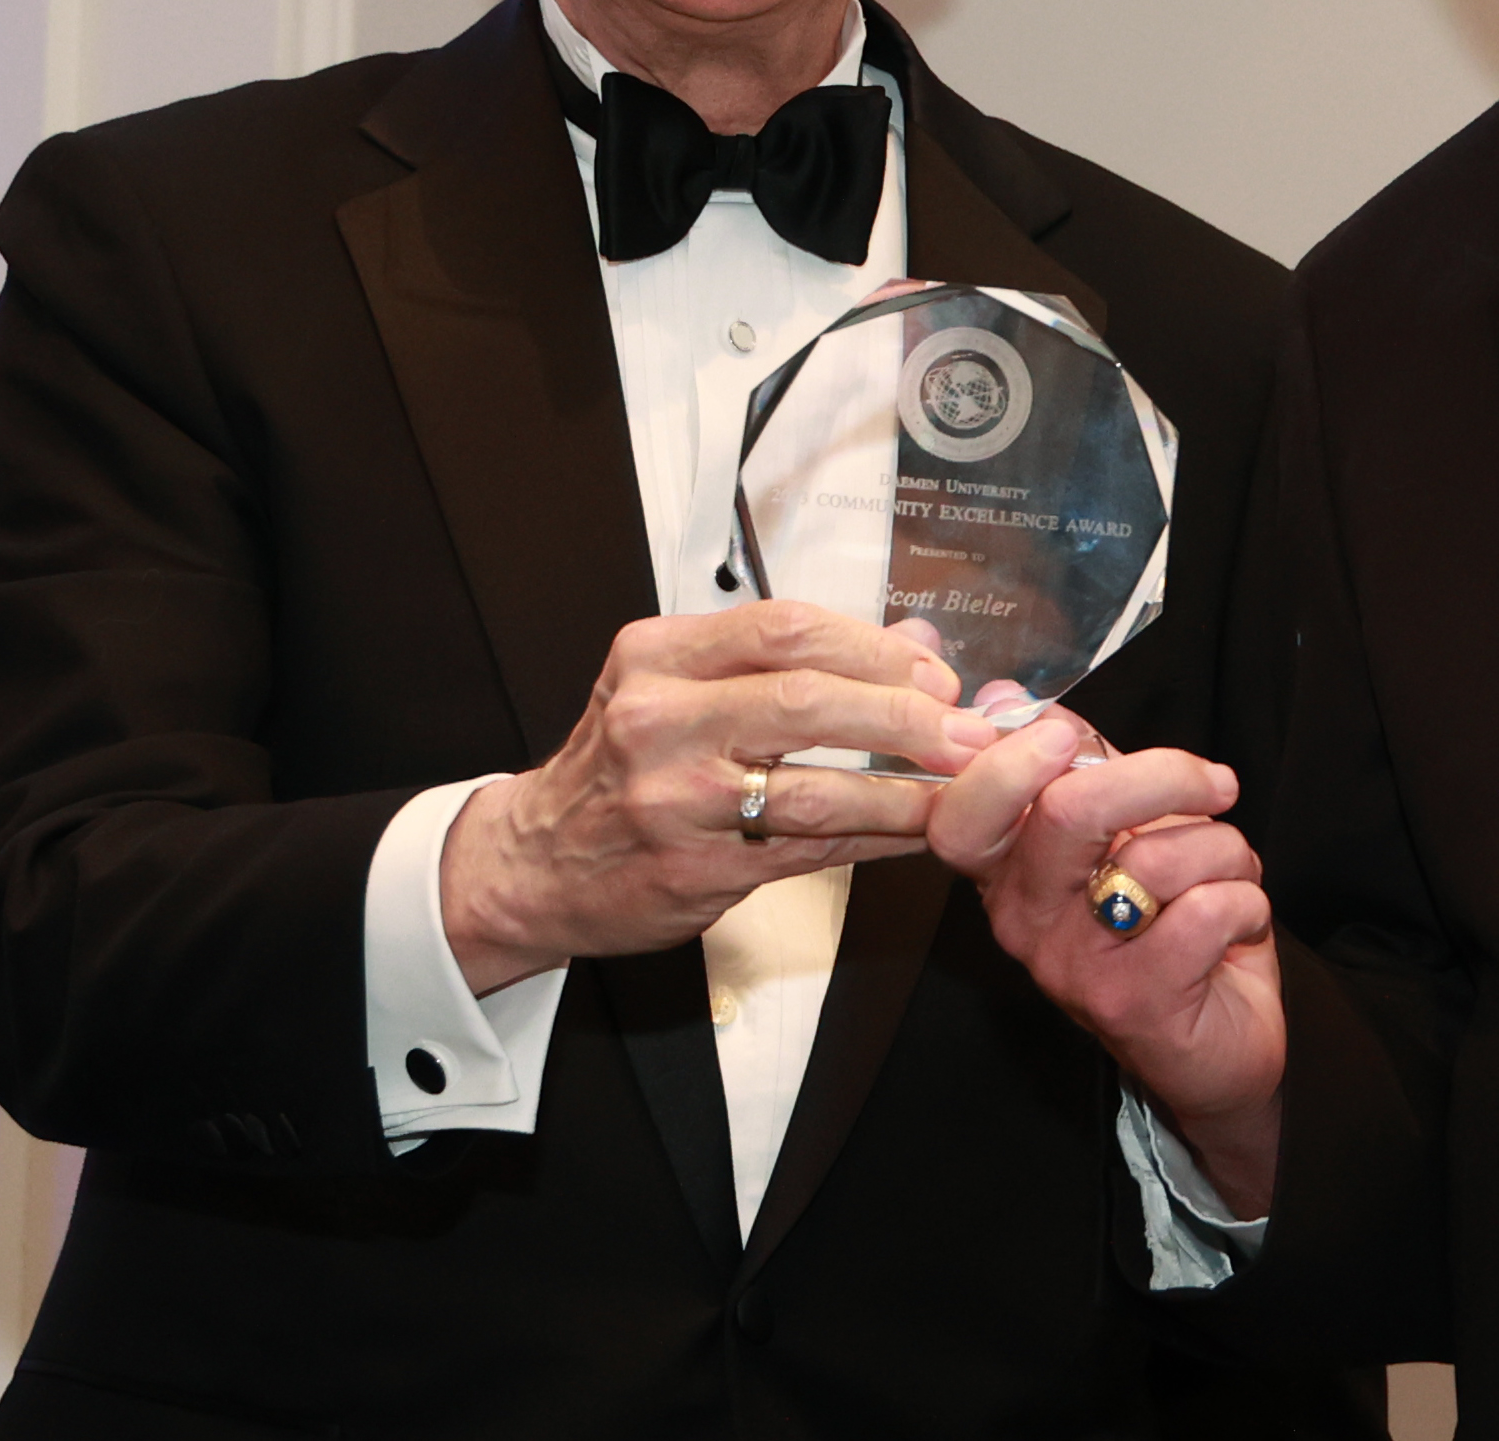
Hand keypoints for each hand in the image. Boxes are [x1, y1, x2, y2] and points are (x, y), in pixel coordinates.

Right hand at [441, 602, 993, 991]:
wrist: (532, 863)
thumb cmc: (618, 768)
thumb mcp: (675, 687)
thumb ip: (787, 662)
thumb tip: (914, 646)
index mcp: (657, 656)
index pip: (785, 628)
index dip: (874, 647)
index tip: (931, 672)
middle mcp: (658, 720)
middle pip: (807, 699)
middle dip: (903, 714)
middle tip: (965, 728)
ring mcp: (674, 800)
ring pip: (816, 788)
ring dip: (904, 789)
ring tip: (961, 786)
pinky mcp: (694, 870)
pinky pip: (807, 850)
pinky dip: (873, 840)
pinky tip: (914, 831)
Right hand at [929, 711, 1285, 1215]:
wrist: (1217, 1043)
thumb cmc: (1170, 924)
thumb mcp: (1120, 832)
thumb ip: (1074, 762)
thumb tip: (1002, 695)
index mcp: (1011, 872)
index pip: (961, 817)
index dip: (1007, 763)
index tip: (1067, 736)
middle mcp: (1025, 922)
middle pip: (1067, 812)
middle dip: (1162, 777)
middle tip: (1214, 783)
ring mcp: (1074, 968)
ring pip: (1158, 856)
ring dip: (1226, 850)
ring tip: (1229, 878)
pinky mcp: (1133, 1004)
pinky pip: (1207, 910)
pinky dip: (1247, 900)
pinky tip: (1239, 923)